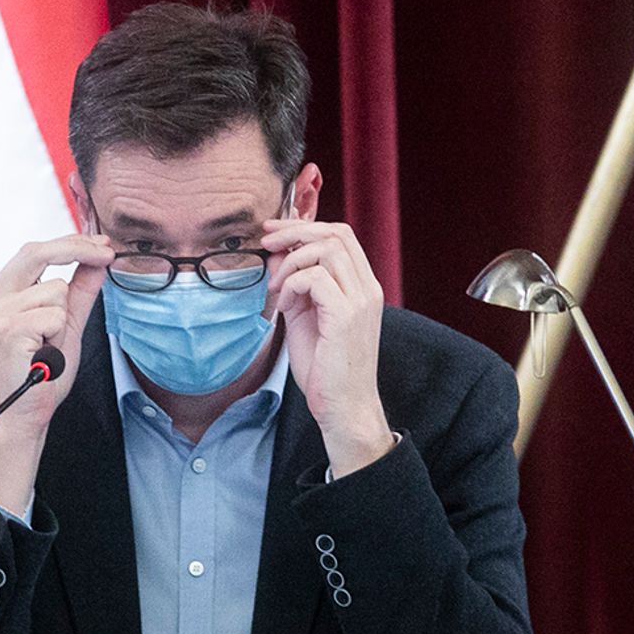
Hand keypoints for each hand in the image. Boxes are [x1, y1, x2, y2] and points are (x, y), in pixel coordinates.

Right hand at [0, 233, 112, 511]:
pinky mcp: (7, 330)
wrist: (21, 417)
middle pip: (36, 252)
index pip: (34, 252)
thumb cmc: (39, 378)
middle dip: (77, 248)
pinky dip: (59, 335)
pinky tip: (44, 354)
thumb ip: (80, 293)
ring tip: (49, 345)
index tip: (101, 244)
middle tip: (107, 253)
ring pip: (55, 289)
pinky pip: (54, 315)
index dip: (70, 243)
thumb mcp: (66, 327)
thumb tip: (98, 263)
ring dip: (64, 318)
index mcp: (0, 295)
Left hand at [262, 220, 393, 476]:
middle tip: (266, 242)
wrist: (343, 407)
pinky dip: (292, 284)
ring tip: (276, 287)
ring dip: (291, 261)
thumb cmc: (325, 367)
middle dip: (294, 231)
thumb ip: (294, 284)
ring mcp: (360, 301)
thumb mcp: (305, 316)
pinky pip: (315, 278)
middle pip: (335, 234)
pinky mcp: (346, 317)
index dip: (305, 226)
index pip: (341, 235)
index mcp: (362, 286)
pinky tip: (283, 306)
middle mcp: (367, 289)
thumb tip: (275, 254)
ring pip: (326, 250)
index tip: (274, 232)